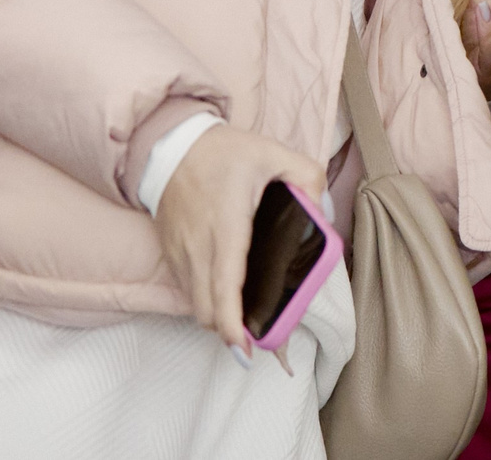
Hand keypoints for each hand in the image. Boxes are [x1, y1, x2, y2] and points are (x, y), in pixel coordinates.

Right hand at [153, 123, 325, 354]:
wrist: (170, 145)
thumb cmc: (224, 152)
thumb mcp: (273, 152)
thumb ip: (307, 177)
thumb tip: (320, 212)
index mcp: (227, 225)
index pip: (225, 284)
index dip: (233, 322)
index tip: (246, 346)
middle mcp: (198, 246)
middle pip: (208, 309)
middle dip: (231, 331)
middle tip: (261, 336)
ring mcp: (180, 253)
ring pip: (195, 305)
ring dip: (218, 319)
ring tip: (246, 322)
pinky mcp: (171, 254)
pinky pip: (188, 291)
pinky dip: (206, 302)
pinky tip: (226, 298)